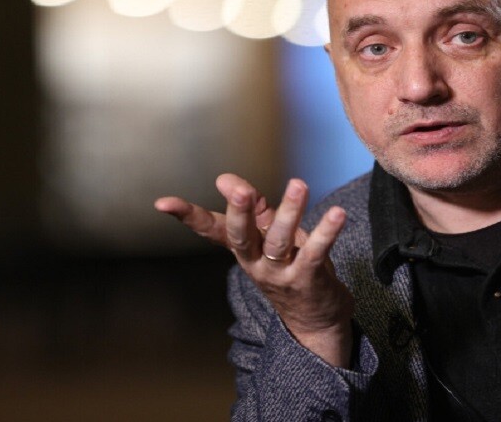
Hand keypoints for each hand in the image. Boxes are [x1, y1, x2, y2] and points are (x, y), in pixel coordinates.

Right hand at [154, 173, 354, 367]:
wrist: (315, 321)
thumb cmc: (289, 268)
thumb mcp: (269, 237)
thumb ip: (254, 208)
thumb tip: (228, 180)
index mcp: (242, 249)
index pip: (210, 229)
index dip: (186, 216)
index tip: (162, 203)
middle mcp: (255, 263)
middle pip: (241, 237)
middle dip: (239, 213)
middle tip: (241, 190)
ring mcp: (279, 274)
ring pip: (278, 241)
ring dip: (289, 212)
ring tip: (299, 184)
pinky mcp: (307, 280)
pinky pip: (315, 253)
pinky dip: (327, 233)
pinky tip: (337, 215)